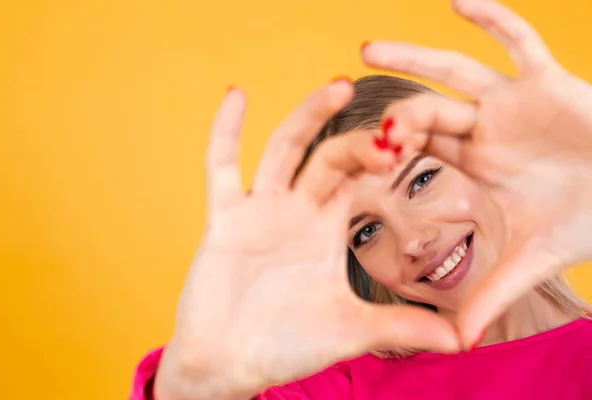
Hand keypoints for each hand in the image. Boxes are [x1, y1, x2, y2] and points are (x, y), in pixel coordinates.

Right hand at [154, 81, 459, 399]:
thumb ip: (402, 327)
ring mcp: (260, 209)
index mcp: (327, 228)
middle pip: (331, 158)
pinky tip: (236, 95)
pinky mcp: (224, 217)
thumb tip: (463, 339)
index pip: (361, 177)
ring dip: (309, 117)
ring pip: (284, 150)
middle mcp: (297, 209)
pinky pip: (221, 166)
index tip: (416, 141)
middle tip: (395, 128)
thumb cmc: (287, 345)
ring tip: (339, 86)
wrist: (231, 364)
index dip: (386, 156)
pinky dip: (226, 132)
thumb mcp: (350, 331)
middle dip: (361, 141)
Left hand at [361, 0, 591, 347]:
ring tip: (366, 48)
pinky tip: (457, 2)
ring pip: (455, 73)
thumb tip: (458, 343)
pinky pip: (520, 42)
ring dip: (413, 58)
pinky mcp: (549, 80)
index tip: (354, 158)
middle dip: (389, 108)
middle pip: (423, 110)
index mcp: (470, 165)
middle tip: (344, 100)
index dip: (386, 154)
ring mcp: (511, 103)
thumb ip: (491, 293)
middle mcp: (482, 130)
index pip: (416, 154)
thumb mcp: (531, 258)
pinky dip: (494, 20)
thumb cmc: (585, 221)